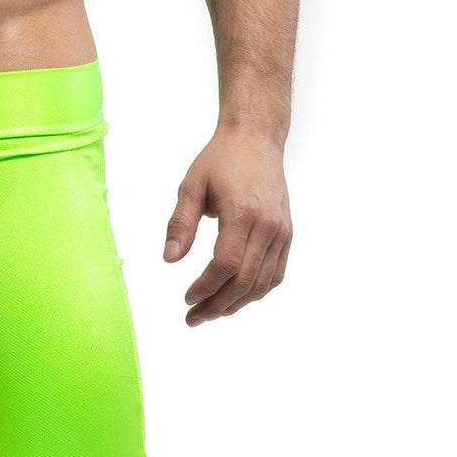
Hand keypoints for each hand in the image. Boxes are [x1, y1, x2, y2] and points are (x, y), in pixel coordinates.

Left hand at [163, 125, 291, 324]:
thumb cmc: (220, 160)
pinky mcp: (287, 233)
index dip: (206, 287)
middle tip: (194, 317)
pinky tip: (236, 298)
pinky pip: (276, 274)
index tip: (187, 299)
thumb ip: (180, 222)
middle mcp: (267, 225)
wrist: (256, 139)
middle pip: (244, 280)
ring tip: (212, 312)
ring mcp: (281, 231)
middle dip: (218, 304)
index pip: (226, 265)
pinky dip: (256, 291)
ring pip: (262, 283)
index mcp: (242, 212)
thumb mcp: (192, 185)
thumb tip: (169, 258)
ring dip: (236, 304)